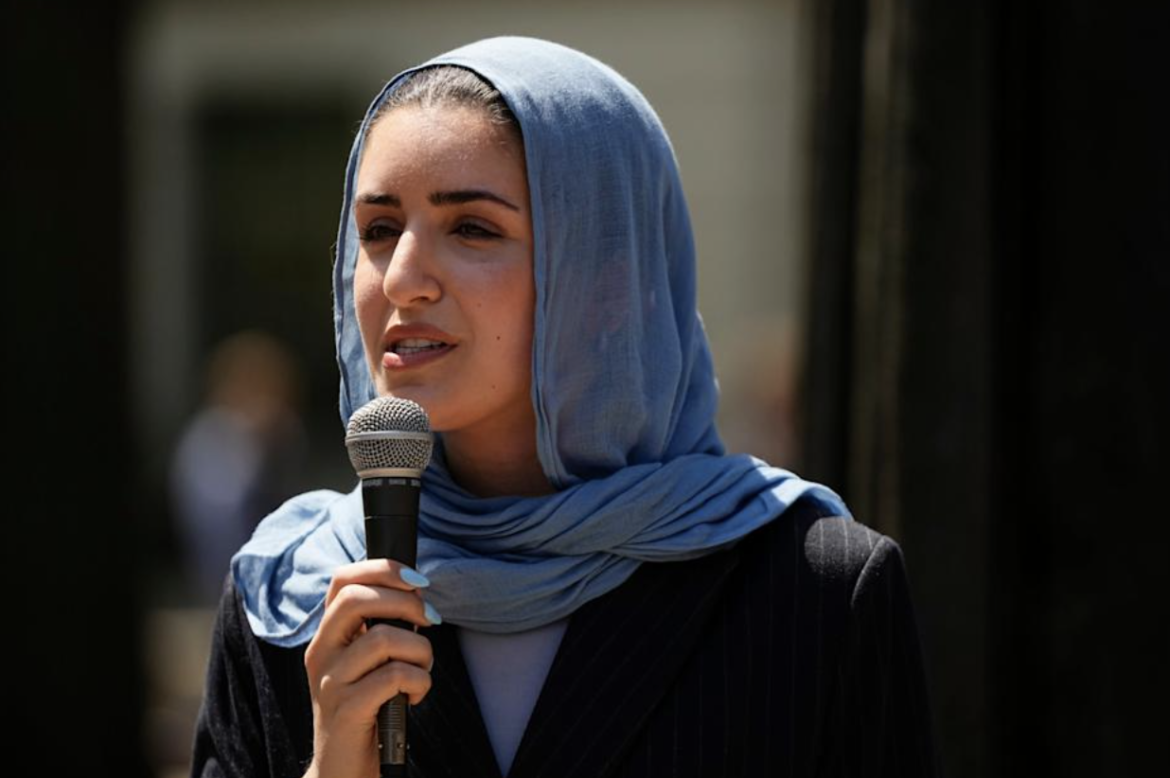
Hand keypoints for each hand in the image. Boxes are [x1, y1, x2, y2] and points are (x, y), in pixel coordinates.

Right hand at [302, 559, 436, 777]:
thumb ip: (380, 628)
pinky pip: (396, 676)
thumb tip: (417, 593)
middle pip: (357, 598)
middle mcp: (321, 653)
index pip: (342, 580)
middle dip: (406, 603)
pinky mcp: (347, 709)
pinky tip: (416, 695)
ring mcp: (331, 681)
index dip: (383, 569)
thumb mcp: (366, 664)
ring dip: (421, 650)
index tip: (417, 581)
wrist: (344, 770)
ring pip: (385, 638)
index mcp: (327, 636)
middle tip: (429, 621)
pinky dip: (420, 681)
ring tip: (423, 669)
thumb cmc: (367, 710)